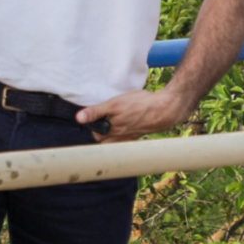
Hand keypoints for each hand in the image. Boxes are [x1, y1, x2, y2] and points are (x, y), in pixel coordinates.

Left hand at [76, 87, 194, 143]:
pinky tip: (126, 124)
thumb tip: (79, 118)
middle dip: (100, 130)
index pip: (94, 135)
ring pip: (114, 139)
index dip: (92, 126)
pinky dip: (122, 133)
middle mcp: (119, 137)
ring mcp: (129, 137)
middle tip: (101, 118)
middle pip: (103, 138)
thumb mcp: (114, 104)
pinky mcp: (137, 134)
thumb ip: (96, 112)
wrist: (164, 109)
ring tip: (113, 121)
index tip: (93, 119)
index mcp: (111, 131)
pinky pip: (125, 138)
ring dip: (111, 132)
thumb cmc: (140, 105)